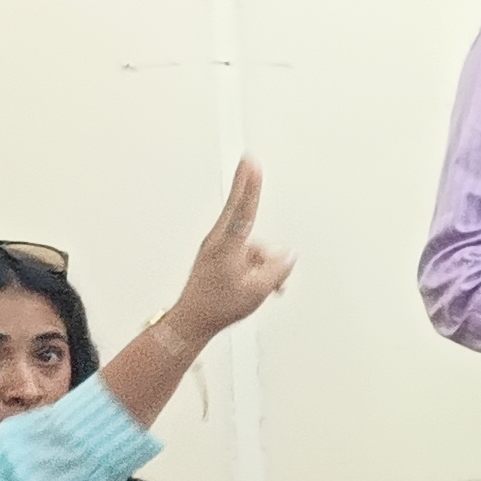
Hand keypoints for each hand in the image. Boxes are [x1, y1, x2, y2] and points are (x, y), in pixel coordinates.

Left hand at [165, 160, 295, 343]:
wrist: (192, 319)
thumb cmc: (218, 306)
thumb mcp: (257, 291)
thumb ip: (277, 270)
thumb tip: (288, 255)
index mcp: (227, 247)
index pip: (241, 210)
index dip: (249, 186)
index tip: (251, 165)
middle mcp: (218, 242)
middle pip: (241, 213)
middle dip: (247, 188)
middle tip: (249, 161)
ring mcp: (216, 248)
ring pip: (250, 243)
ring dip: (263, 261)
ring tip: (263, 287)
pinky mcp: (217, 256)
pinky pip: (245, 254)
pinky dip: (256, 267)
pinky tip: (258, 285)